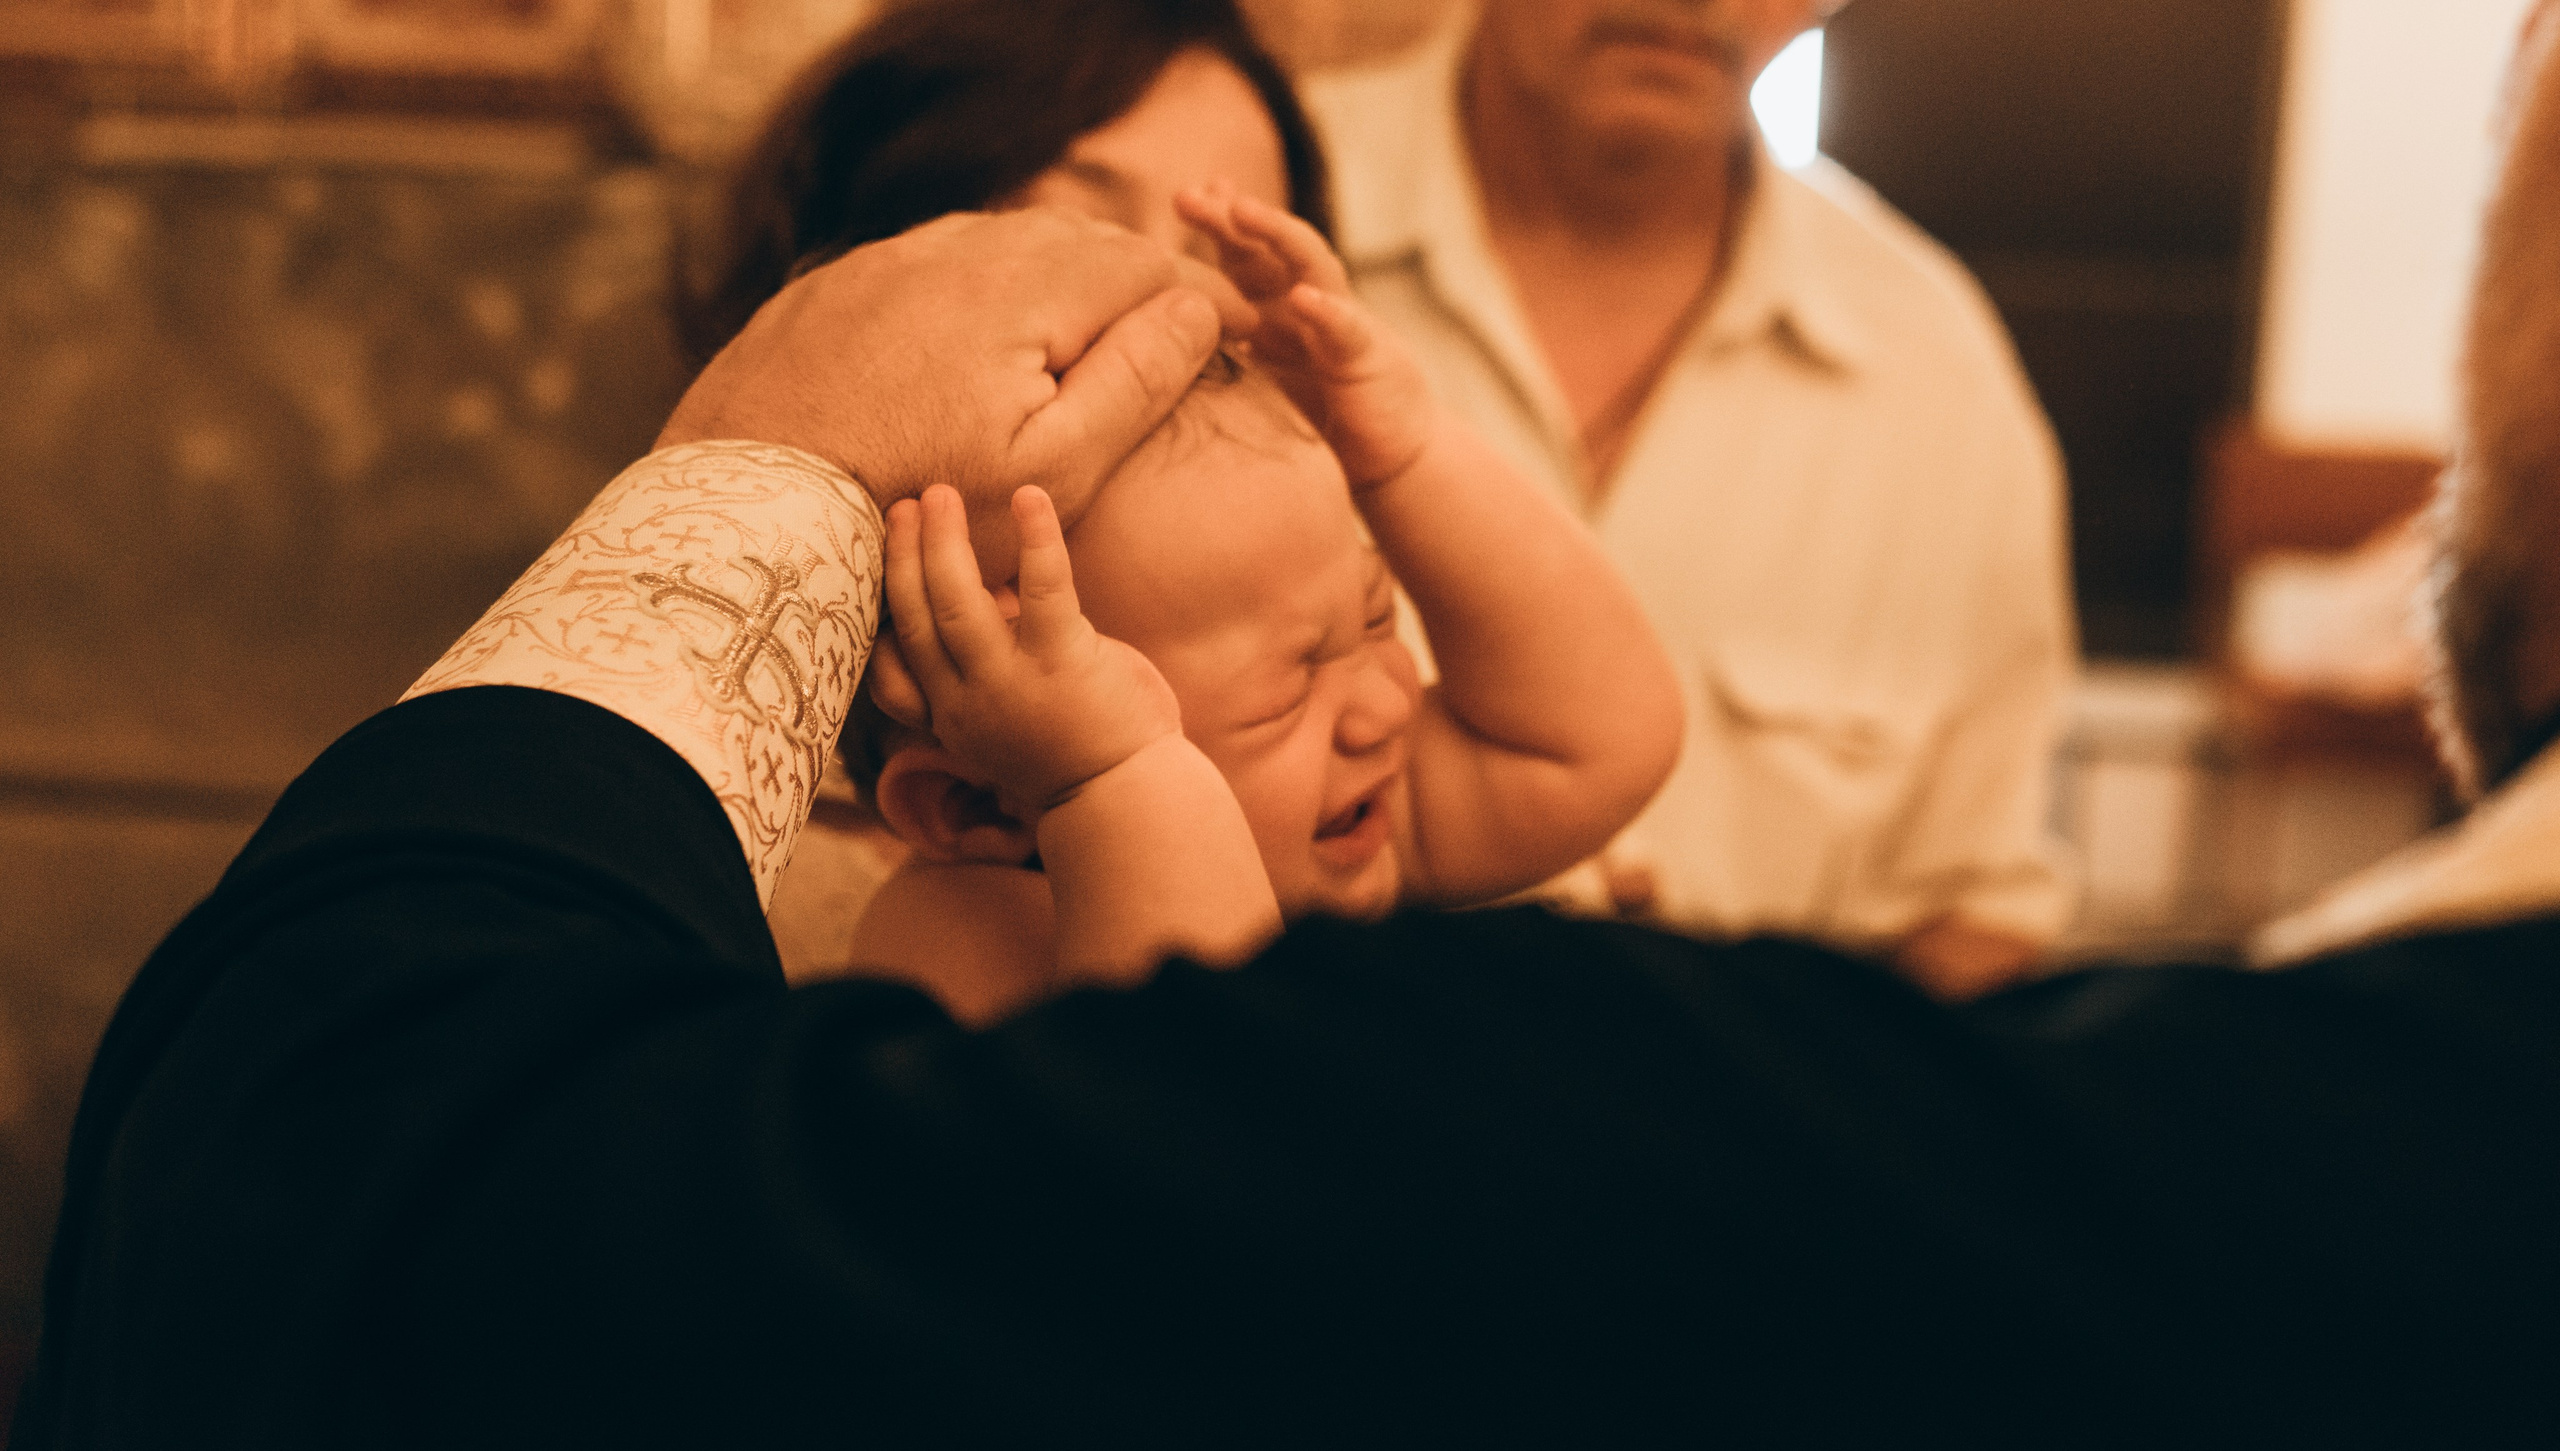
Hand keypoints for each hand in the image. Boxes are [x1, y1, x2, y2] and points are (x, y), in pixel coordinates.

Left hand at [660, 208, 1257, 574]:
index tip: (1255, 329)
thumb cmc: (915, 510)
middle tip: (1187, 321)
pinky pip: (930, 264)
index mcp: (1020, 289)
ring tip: (1101, 321)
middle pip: (1077, 241)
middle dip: (1140, 277)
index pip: (1143, 266)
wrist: (751, 517)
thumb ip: (1136, 379)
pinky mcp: (830, 290)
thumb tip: (1199, 306)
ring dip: (1062, 275)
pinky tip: (991, 329)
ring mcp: (883, 265)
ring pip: (1001, 243)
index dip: (1208, 295)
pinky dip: (983, 285)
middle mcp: (952, 252)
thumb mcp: (1053, 466)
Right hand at [881, 482, 1180, 810]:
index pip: (890, 667)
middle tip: (901, 506)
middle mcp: (968, 703)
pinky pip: (1043, 587)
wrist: (1126, 804)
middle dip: (902, 557)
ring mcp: (1011, 683)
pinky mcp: (1063, 662)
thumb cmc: (1075, 760)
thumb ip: (991, 668)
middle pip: (915, 619)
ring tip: (939, 494)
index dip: (876, 615)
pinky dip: (1036, 537)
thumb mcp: (1008, 724)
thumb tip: (998, 597)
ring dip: (942, 542)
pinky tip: (1031, 495)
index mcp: (951, 719)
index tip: (872, 567)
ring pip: (956, 602)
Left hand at [1175, 182, 1434, 488]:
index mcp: (1275, 312)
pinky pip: (1346, 328)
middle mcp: (1306, 306)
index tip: (1180, 198)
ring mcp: (1339, 325)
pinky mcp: (1368, 358)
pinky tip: (1303, 299)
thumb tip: (1143, 355)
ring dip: (1277, 235)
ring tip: (1243, 212)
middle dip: (1230, 217)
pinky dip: (1326, 311)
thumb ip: (1216, 364)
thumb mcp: (1254, 388)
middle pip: (1266, 249)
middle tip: (1189, 196)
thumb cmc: (1318, 423)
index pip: (1239, 258)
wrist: (1395, 458)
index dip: (1213, 227)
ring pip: (1310, 265)